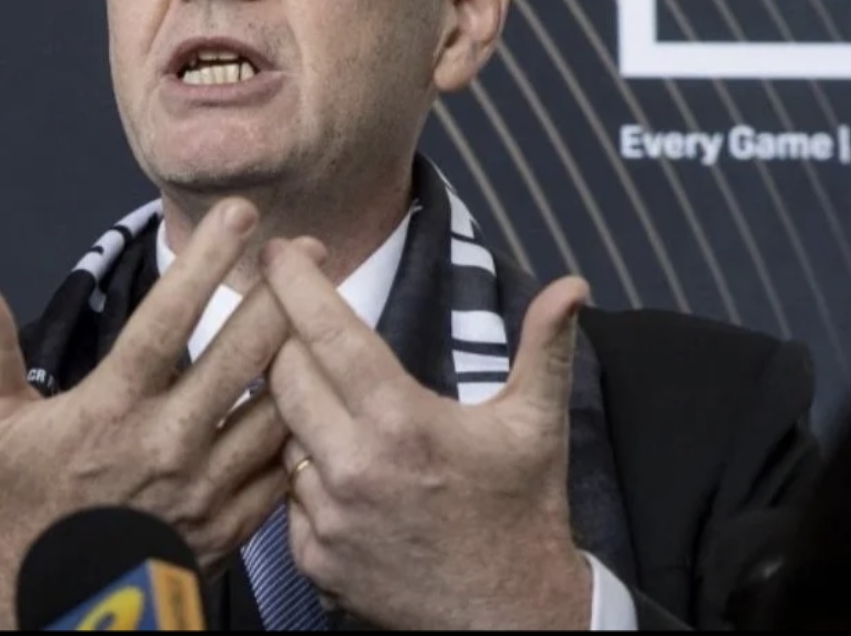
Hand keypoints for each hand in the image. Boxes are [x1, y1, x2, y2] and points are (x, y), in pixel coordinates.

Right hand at [0, 200, 293, 629]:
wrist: (44, 608)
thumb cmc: (18, 510)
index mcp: (111, 408)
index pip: (169, 318)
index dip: (206, 260)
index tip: (239, 215)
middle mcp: (167, 442)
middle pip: (241, 354)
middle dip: (280, 291)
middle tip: (306, 246)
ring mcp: (205, 488)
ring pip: (276, 409)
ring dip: (304, 355)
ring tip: (328, 310)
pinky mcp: (230, 527)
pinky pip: (281, 470)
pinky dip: (303, 429)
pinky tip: (321, 395)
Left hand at [263, 238, 592, 630]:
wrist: (511, 619)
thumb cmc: (523, 513)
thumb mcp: (537, 424)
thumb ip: (545, 346)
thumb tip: (573, 286)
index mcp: (402, 423)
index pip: (325, 332)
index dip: (293, 282)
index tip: (278, 251)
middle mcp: (353, 468)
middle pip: (282, 372)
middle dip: (283, 334)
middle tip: (293, 312)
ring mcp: (327, 518)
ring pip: (277, 431)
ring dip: (291, 403)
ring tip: (317, 386)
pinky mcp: (312, 559)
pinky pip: (284, 491)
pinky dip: (301, 469)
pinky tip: (334, 462)